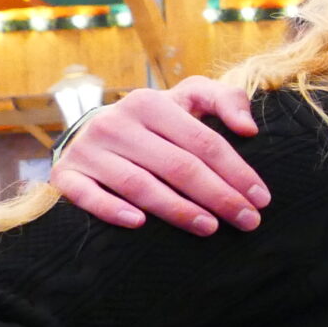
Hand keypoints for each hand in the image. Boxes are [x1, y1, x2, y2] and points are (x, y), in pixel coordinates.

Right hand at [54, 77, 268, 235]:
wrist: (92, 131)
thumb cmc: (156, 121)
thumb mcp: (189, 98)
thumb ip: (224, 100)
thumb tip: (249, 130)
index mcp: (151, 103)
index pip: (203, 142)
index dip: (237, 171)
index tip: (262, 199)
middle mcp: (116, 123)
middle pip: (177, 166)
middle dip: (218, 196)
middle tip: (247, 222)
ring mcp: (88, 149)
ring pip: (139, 184)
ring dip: (177, 209)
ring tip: (210, 228)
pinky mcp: (66, 174)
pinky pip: (87, 196)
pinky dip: (111, 210)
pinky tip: (139, 224)